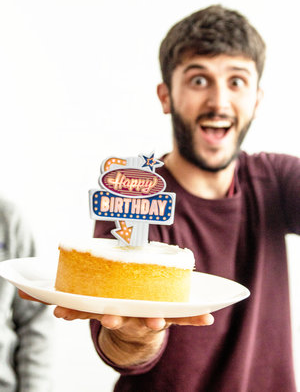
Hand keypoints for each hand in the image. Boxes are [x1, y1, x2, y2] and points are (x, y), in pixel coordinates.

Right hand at [19, 288, 213, 365]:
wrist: (137, 326)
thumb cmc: (114, 307)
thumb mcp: (89, 304)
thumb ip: (64, 299)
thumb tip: (19, 288)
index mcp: (107, 312)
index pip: (89, 313)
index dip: (76, 315)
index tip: (61, 315)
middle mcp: (128, 318)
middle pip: (120, 319)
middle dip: (115, 318)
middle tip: (110, 316)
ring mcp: (149, 317)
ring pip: (152, 319)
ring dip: (157, 319)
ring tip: (157, 318)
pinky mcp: (170, 316)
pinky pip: (184, 318)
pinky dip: (195, 318)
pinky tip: (208, 317)